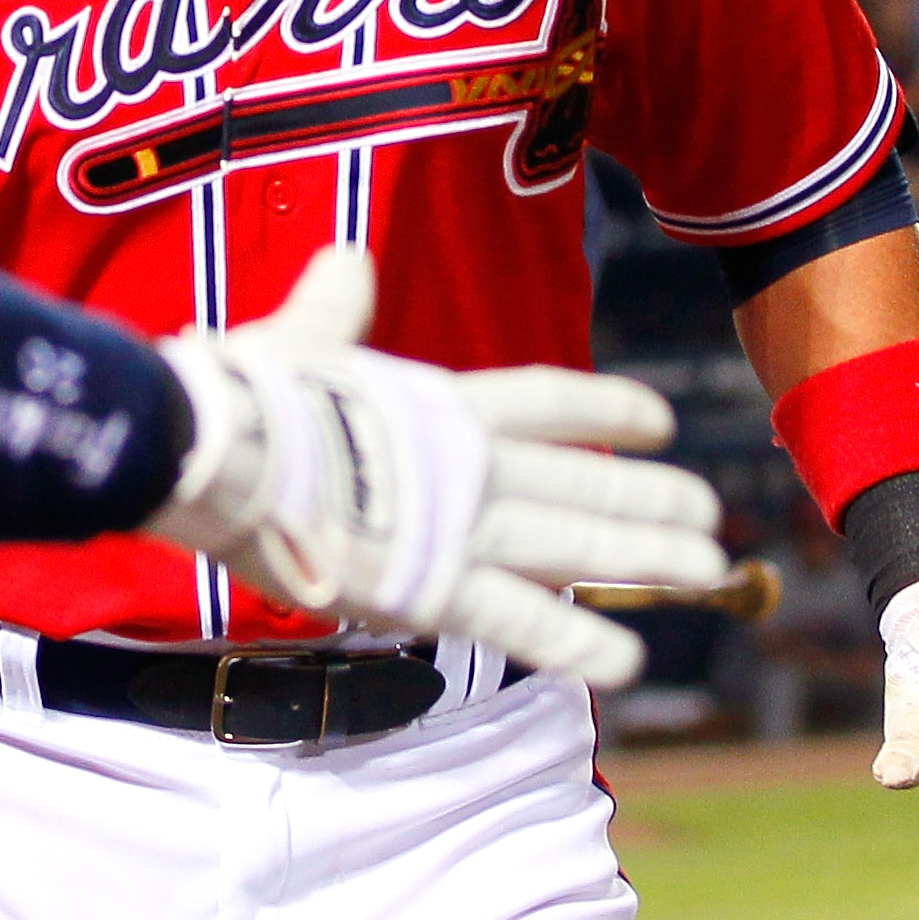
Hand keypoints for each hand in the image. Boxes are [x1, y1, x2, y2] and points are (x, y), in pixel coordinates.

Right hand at [148, 245, 725, 689]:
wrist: (210, 448)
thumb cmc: (240, 393)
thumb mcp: (297, 337)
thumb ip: (335, 307)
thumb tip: (347, 257)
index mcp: (436, 404)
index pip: (545, 400)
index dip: (606, 408)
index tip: (659, 419)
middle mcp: (464, 464)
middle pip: (580, 479)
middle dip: (648, 497)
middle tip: (708, 512)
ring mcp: (453, 527)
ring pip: (573, 545)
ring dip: (644, 558)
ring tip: (705, 567)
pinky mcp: (428, 588)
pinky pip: (518, 623)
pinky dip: (575, 644)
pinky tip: (630, 661)